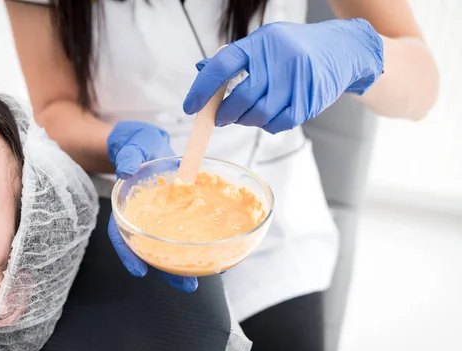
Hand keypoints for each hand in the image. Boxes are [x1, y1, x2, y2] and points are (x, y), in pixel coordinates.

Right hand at [107, 121, 197, 292]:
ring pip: (170, 246)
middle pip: (151, 250)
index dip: (130, 254)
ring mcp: (162, 218)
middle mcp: (144, 218)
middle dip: (167, 270)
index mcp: (127, 207)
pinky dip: (199, 243)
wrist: (149, 144)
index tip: (140, 271)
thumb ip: (128, 157)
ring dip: (186, 264)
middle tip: (188, 286)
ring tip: (206, 277)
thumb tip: (127, 170)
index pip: (122, 235)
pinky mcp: (178, 213)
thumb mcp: (131, 145)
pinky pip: (187, 231)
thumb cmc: (136, 145)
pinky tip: (216, 251)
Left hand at [183, 18, 383, 132]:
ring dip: (245, 121)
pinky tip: (268, 116)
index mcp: (260, 44)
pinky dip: (267, 125)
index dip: (202, 88)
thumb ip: (234, 57)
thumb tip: (202, 71)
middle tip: (220, 117)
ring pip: (258, 116)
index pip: (222, 66)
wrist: (342, 49)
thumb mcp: (264, 42)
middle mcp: (278, 62)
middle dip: (224, 114)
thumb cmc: (295, 47)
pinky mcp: (307, 103)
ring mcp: (295, 83)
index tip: (190, 106)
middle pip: (241, 99)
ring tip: (244, 115)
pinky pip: (277, 125)